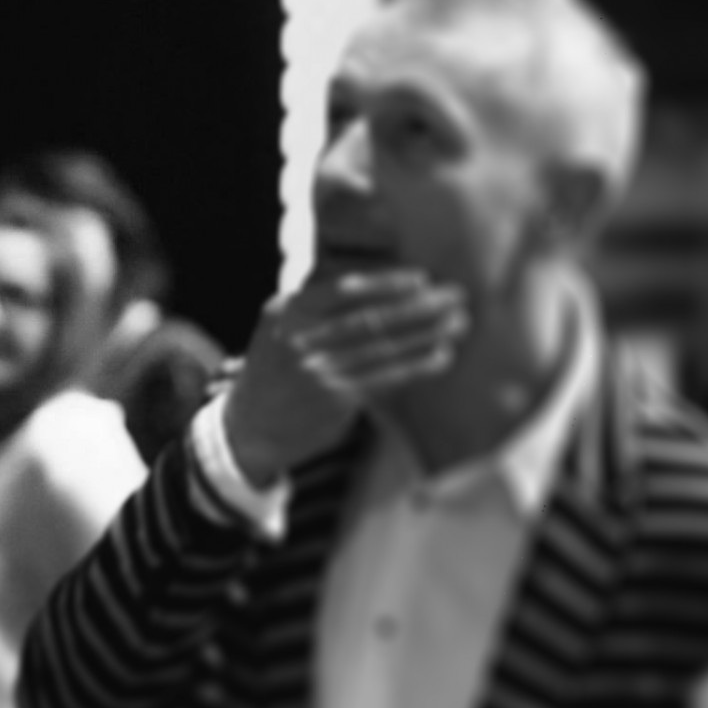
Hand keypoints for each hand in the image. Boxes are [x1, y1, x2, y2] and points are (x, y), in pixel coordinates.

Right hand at [223, 270, 466, 485]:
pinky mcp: (333, 399)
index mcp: (286, 312)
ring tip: (460, 322)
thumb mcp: (281, 328)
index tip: (421, 279)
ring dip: (427, 332)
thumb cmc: (277, 370)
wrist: (247, 427)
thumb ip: (319, 306)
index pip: (343, 291)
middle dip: (419, 305)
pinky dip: (416, 365)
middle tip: (457, 296)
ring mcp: (316, 370)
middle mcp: (299, 338)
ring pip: (382, 346)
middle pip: (370, 316)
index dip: (386, 284)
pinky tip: (441, 356)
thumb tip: (377, 284)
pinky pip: (385, 377)